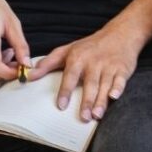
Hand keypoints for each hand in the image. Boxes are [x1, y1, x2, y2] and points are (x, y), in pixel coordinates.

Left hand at [28, 21, 143, 121]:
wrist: (120, 33)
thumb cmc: (90, 45)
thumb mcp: (67, 50)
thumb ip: (48, 63)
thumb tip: (29, 74)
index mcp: (78, 58)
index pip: (70, 76)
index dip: (65, 90)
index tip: (61, 105)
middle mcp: (93, 62)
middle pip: (89, 84)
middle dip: (87, 102)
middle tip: (83, 118)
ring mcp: (109, 66)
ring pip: (104, 86)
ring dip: (101, 101)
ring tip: (96, 116)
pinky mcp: (122, 69)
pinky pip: (120, 81)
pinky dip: (118, 88)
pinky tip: (114, 97)